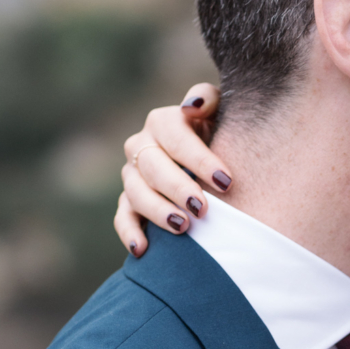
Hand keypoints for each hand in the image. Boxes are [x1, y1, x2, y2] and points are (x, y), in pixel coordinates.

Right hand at [115, 84, 229, 255]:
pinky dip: (129, 233)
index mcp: (163, 122)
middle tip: (203, 208)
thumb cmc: (221, 132)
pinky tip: (142, 249)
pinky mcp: (130, 201)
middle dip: (178, 188)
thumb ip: (209, 99)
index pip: (176, 138)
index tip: (226, 182)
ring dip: (157, 211)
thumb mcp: (221, 111)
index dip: (199, 160)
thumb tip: (192, 106)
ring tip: (183, 227)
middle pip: (153, 167)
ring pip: (136, 193)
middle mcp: (142, 147)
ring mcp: (132, 175)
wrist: (214, 155)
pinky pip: (123, 217)